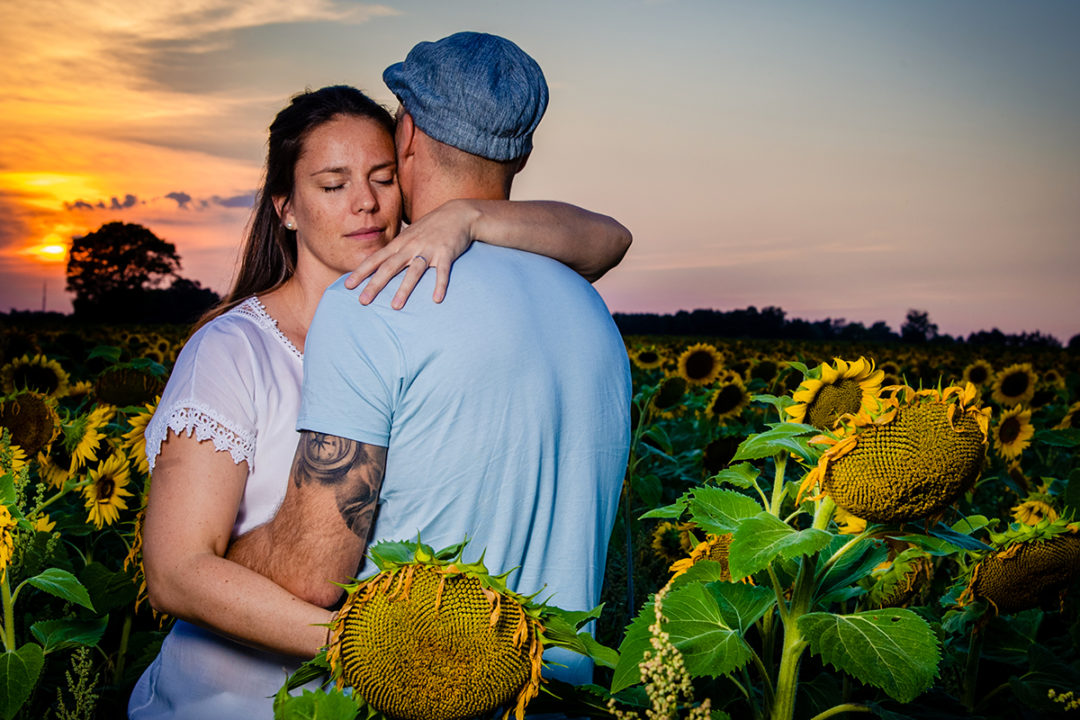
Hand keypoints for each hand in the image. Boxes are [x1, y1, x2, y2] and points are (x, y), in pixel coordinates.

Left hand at [345, 199, 480, 309]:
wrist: (458, 213)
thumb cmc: (432, 226)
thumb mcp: (410, 234)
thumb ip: (396, 248)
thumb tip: (381, 262)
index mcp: (400, 243)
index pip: (376, 259)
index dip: (361, 272)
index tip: (348, 285)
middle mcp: (411, 246)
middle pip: (390, 267)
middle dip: (375, 284)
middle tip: (363, 301)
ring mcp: (429, 249)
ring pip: (414, 271)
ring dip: (404, 289)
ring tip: (395, 306)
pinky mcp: (446, 253)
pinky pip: (442, 272)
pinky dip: (440, 285)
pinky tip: (436, 299)